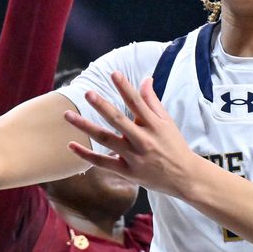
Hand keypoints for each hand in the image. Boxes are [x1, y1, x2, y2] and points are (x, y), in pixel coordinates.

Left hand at [63, 72, 203, 197]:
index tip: (114, 74)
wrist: (184, 177)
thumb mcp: (167, 122)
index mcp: (155, 125)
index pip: (137, 103)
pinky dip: (86, 154)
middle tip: (88, 93)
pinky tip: (71, 144)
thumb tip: (145, 79)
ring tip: (68, 115)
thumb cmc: (174, 146)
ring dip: (86, 126)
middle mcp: (143, 140)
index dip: (125, 87)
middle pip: (119, 121)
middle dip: (102, 106)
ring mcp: (134, 157)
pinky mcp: (127, 172)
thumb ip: (152, 101)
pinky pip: (103, 162)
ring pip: (106, 139)